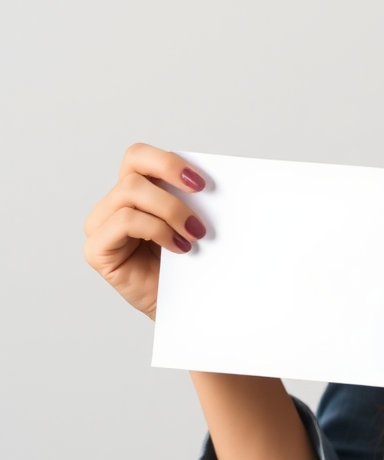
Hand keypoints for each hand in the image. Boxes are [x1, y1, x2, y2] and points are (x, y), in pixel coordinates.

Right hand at [83, 143, 208, 319]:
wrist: (187, 303)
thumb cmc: (191, 262)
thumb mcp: (193, 220)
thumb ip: (191, 196)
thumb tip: (209, 179)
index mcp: (135, 190)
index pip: (138, 156)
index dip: (169, 162)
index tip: (202, 183)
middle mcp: (112, 204)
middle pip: (133, 172)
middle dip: (173, 186)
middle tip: (201, 208)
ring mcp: (101, 226)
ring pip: (130, 192)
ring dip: (170, 211)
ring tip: (194, 235)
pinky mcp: (97, 249)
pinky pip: (124, 221)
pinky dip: (157, 229)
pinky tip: (177, 247)